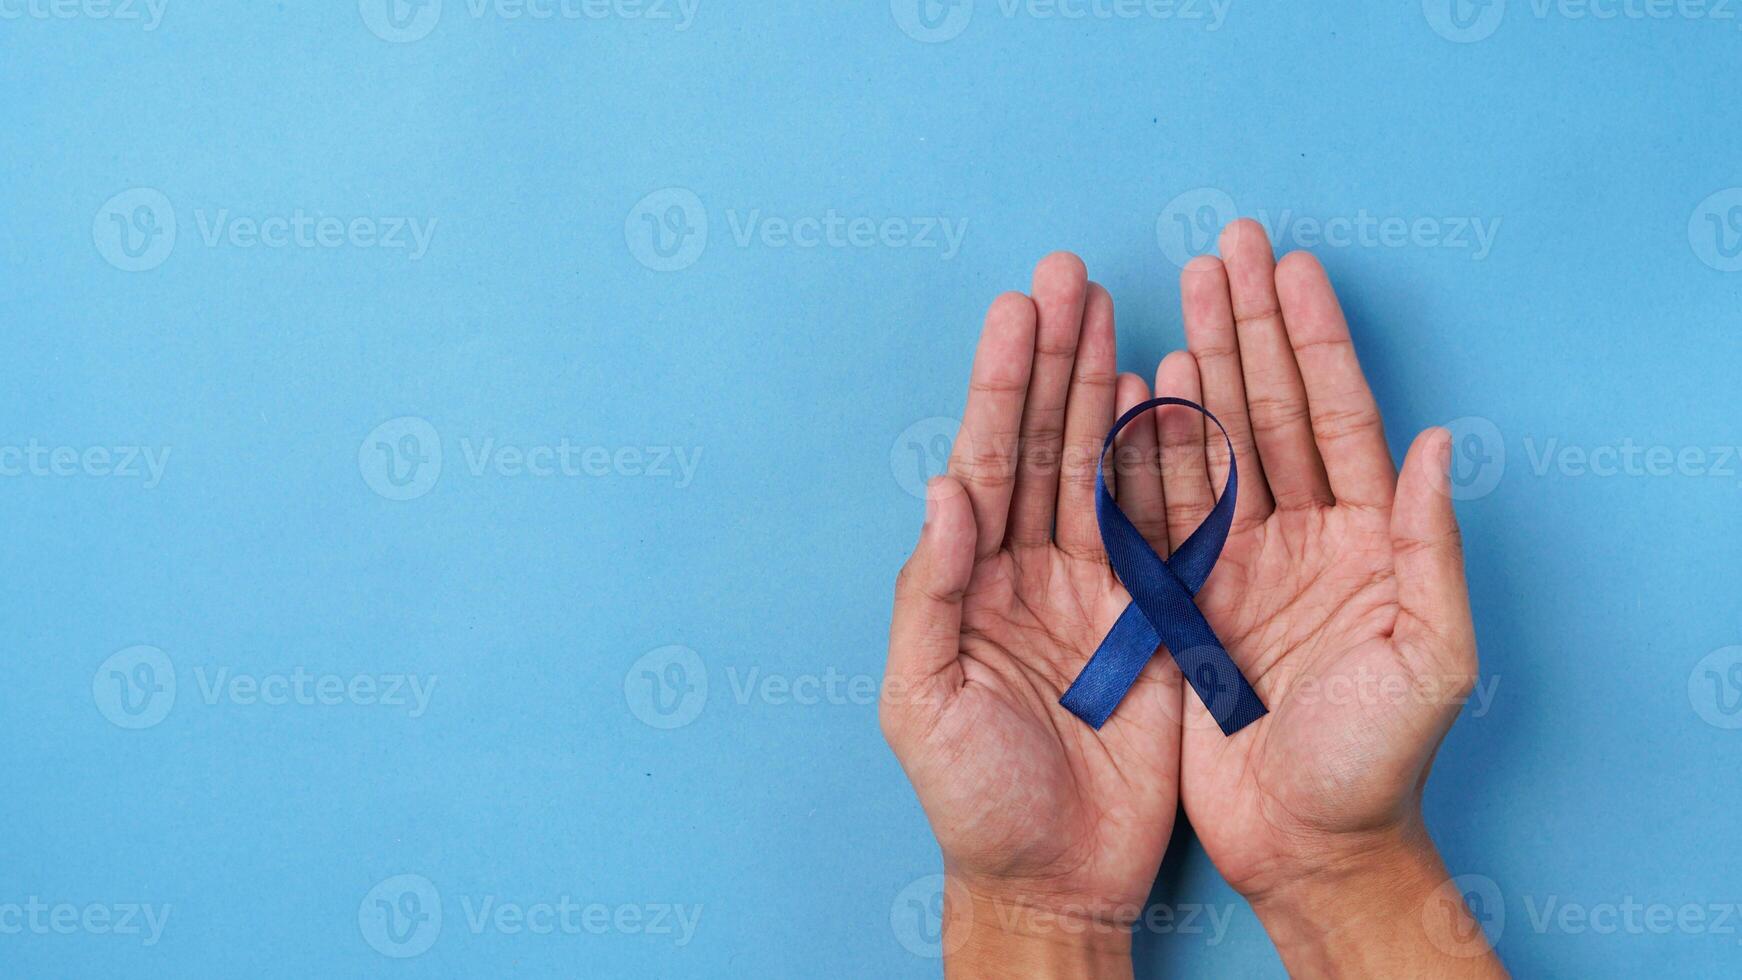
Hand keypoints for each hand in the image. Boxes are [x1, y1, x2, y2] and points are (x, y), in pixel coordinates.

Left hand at [881, 254, 1181, 977]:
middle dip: (1055, 359)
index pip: (986, 460)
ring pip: (1101, 467)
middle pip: (1043, 442)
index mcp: (969, 582)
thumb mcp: (924, 702)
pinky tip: (1169, 399)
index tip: (1019, 307)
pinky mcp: (1154, 620)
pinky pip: (1162, 525)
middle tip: (1070, 275)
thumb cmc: (974, 800)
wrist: (1057, 876)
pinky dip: (1169, 461)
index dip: (1001, 382)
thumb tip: (942, 493)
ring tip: (1116, 306)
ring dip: (1106, 387)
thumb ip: (929, 594)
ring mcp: (1096, 589)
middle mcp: (1031, 569)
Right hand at [1152, 221, 1503, 974]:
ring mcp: (1239, 561)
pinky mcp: (1185, 597)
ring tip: (1174, 291)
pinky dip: (1148, 444)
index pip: (1337, 416)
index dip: (1311, 338)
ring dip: (1198, 363)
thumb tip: (1442, 443)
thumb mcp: (1430, 659)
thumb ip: (1432, 549)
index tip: (1286, 266)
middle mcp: (1301, 535)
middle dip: (1247, 323)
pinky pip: (1162, 505)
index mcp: (1365, 539)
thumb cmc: (1378, 760)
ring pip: (1214, 440)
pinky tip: (1137, 388)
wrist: (1306, 841)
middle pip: (1271, 406)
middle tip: (1222, 246)